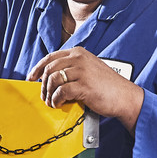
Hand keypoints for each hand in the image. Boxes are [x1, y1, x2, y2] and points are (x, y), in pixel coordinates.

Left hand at [27, 48, 143, 129]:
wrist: (125, 96)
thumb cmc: (107, 86)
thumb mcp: (88, 69)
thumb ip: (71, 68)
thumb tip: (50, 77)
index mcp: (79, 53)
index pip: (50, 57)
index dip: (38, 68)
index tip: (31, 78)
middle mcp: (79, 59)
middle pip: (49, 69)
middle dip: (43, 84)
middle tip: (44, 96)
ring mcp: (82, 71)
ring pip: (53, 80)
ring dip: (48, 93)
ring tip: (52, 102)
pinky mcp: (84, 86)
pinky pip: (61, 92)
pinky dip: (56, 99)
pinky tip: (59, 104)